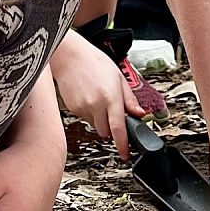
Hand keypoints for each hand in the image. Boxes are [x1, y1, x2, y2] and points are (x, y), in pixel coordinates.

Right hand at [51, 34, 142, 159]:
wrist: (69, 56)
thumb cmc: (95, 62)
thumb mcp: (119, 78)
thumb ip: (130, 99)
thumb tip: (140, 114)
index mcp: (111, 97)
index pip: (118, 128)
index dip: (123, 145)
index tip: (126, 154)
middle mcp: (96, 105)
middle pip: (106, 132)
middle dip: (111, 127)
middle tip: (112, 112)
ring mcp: (82, 108)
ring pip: (95, 126)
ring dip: (100, 120)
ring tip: (98, 100)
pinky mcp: (73, 109)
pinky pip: (85, 119)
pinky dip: (90, 113)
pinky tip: (88, 97)